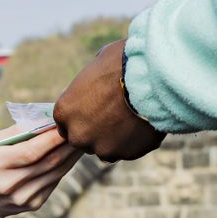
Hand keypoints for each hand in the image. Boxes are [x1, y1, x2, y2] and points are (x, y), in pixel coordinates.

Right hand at [0, 126, 82, 217]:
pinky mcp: (34, 204)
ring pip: (56, 172)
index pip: (31, 151)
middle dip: (66, 144)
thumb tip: (46, 119)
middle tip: (80, 130)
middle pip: (48, 162)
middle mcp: (10, 183)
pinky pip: (54, 181)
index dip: (51, 138)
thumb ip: (18, 131)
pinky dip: (64, 167)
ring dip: (71, 156)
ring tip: (79, 141)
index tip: (65, 124)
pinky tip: (69, 156)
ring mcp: (23, 196)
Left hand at [53, 39, 165, 161]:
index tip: (93, 111)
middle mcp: (78, 134)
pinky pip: (127, 151)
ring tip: (129, 121)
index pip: (65, 124)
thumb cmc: (122, 63)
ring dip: (113, 139)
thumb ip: (89, 84)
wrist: (151, 77)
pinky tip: (142, 125)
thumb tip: (94, 81)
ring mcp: (102, 147)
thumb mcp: (97, 66)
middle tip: (112, 116)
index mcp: (65, 111)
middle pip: (83, 139)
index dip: (80, 117)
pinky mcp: (125, 154)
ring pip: (105, 149)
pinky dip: (133, 142)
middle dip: (94, 131)